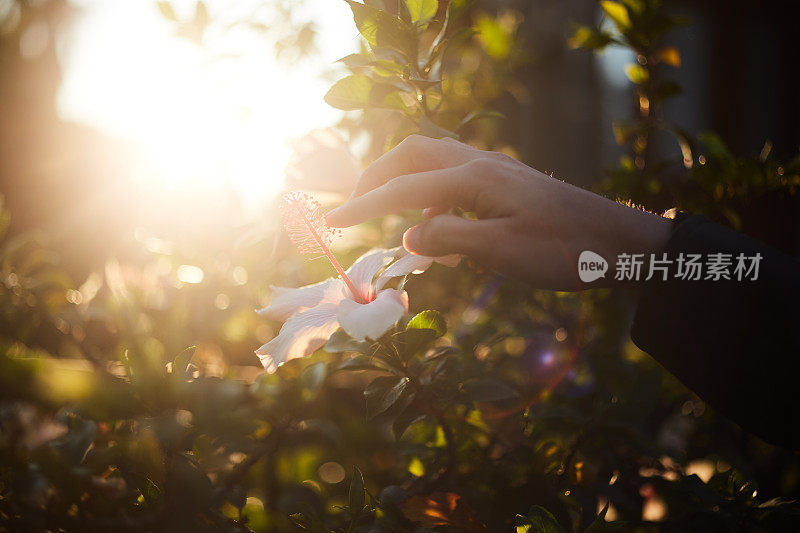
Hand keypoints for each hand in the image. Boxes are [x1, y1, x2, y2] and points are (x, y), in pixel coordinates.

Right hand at [326, 135, 671, 289]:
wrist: (622, 243)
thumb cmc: (566, 250)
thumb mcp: (503, 252)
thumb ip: (448, 240)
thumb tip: (407, 237)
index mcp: (475, 178)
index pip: (403, 188)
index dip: (362, 205)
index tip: (330, 223)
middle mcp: (481, 164)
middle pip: (411, 154)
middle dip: (376, 178)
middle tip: (353, 208)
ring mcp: (495, 170)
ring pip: (432, 162)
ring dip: (403, 183)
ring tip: (389, 219)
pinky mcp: (506, 183)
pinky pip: (453, 179)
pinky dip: (431, 197)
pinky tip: (438, 230)